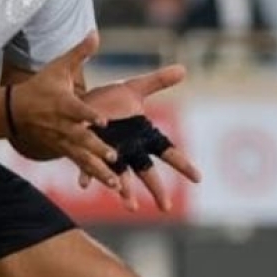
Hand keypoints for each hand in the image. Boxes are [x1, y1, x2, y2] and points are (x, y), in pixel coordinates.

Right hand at [8, 33, 121, 192]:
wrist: (14, 111)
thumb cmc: (40, 87)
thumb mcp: (57, 67)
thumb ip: (79, 53)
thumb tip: (95, 33)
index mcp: (64, 104)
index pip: (78, 110)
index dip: (89, 115)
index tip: (103, 121)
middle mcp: (64, 126)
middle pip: (82, 139)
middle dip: (97, 149)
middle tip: (114, 156)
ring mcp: (63, 141)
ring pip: (83, 158)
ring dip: (100, 170)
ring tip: (117, 183)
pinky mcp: (63, 150)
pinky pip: (80, 165)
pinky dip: (94, 175)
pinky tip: (112, 185)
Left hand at [77, 64, 201, 212]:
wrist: (79, 106)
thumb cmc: (109, 102)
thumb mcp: (134, 89)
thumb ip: (158, 80)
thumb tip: (183, 69)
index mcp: (143, 137)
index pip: (168, 152)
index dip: (183, 165)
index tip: (198, 179)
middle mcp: (129, 150)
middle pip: (147, 172)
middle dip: (156, 189)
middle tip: (165, 208)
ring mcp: (109, 154)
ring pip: (120, 176)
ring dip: (124, 190)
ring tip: (128, 205)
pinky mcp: (89, 153)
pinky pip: (88, 167)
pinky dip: (87, 176)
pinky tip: (83, 185)